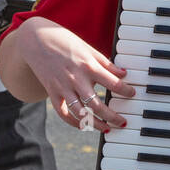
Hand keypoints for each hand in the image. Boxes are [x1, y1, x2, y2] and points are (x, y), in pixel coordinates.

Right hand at [14, 17, 135, 130]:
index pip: (113, 83)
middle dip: (113, 116)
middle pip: (98, 105)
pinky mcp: (52, 92)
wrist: (36, 40)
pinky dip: (73, 122)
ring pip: (80, 113)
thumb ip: (106, 63)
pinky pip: (63, 113)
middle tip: (123, 122)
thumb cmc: (65, 42)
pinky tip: (83, 126)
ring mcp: (63, 88)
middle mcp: (76, 79)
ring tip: (107, 129)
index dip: (126, 91)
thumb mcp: (88, 49)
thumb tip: (123, 73)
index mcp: (89, 66)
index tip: (133, 94)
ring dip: (95, 124)